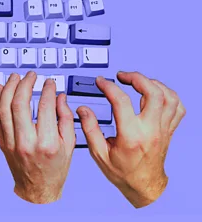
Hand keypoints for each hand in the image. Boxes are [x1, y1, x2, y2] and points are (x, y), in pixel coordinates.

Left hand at [0, 72, 75, 203]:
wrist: (37, 189)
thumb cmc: (55, 169)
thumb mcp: (69, 145)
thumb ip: (66, 118)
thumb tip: (59, 96)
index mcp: (46, 143)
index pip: (45, 107)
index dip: (47, 90)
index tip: (49, 82)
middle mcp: (26, 142)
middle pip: (19, 104)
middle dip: (25, 84)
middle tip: (31, 75)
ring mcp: (11, 143)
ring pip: (3, 109)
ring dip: (8, 89)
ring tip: (16, 77)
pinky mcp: (2, 143)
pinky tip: (1, 89)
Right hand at [76, 72, 185, 207]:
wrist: (144, 185)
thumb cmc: (124, 173)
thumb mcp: (99, 154)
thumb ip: (90, 129)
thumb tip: (83, 110)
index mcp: (131, 136)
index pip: (121, 102)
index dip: (109, 87)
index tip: (102, 82)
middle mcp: (150, 130)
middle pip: (152, 93)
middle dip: (136, 78)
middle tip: (123, 76)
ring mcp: (163, 129)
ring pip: (168, 97)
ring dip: (153, 84)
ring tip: (139, 82)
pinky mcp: (169, 130)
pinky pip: (178, 107)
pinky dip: (168, 95)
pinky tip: (156, 93)